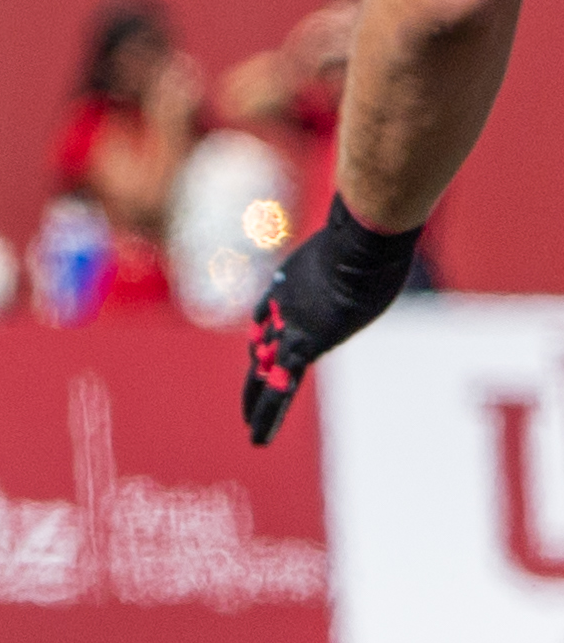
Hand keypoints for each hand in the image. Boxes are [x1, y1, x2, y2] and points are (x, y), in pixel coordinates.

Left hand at [243, 195, 423, 446]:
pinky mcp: (304, 346)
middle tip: (247, 398)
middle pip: (264, 344)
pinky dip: (267, 414)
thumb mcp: (368, 234)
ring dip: (258, 406)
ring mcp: (291, 327)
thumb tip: (395, 205)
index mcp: (293, 281)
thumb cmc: (374, 232)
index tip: (256, 342)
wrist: (361, 242)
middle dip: (256, 371)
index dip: (263, 330)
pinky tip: (257, 437)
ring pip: (267, 374)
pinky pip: (279, 387)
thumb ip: (368, 231)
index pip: (271, 312)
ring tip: (252, 435)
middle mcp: (284, 307)